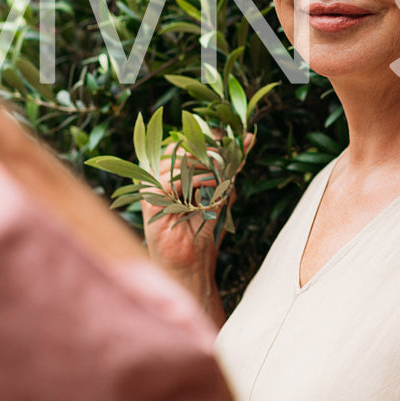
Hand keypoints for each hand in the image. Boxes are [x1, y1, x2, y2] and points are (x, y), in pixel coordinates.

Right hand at [139, 143, 232, 276]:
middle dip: (209, 152)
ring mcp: (151, 187)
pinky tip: (209, 190)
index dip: (210, 139)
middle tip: (226, 163)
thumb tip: (249, 139)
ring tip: (220, 180)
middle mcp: (156, 175)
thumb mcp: (223, 189)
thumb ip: (232, 165)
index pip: (186, 141)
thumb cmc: (205, 228)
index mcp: (170, 170)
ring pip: (177, 161)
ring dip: (205, 167)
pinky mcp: (150, 201)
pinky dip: (194, 181)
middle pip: (180, 146)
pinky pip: (171, 180)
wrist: (195, 261)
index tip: (233, 142)